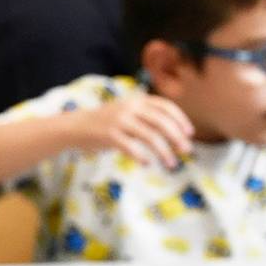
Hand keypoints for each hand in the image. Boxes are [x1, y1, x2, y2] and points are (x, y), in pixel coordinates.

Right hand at [78, 95, 193, 168]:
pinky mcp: (109, 135)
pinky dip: (141, 156)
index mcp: (137, 100)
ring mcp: (119, 121)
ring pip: (149, 136)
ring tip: (171, 164)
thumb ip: (146, 116)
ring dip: (163, 151)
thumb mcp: (127, 111)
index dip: (180, 120)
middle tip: (186, 151)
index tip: (189, 134)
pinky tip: (147, 164)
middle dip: (176, 137)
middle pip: (161, 122)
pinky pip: (130, 147)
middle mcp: (130, 108)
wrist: (76, 126)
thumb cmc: (106, 122)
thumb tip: (174, 132)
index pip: (165, 107)